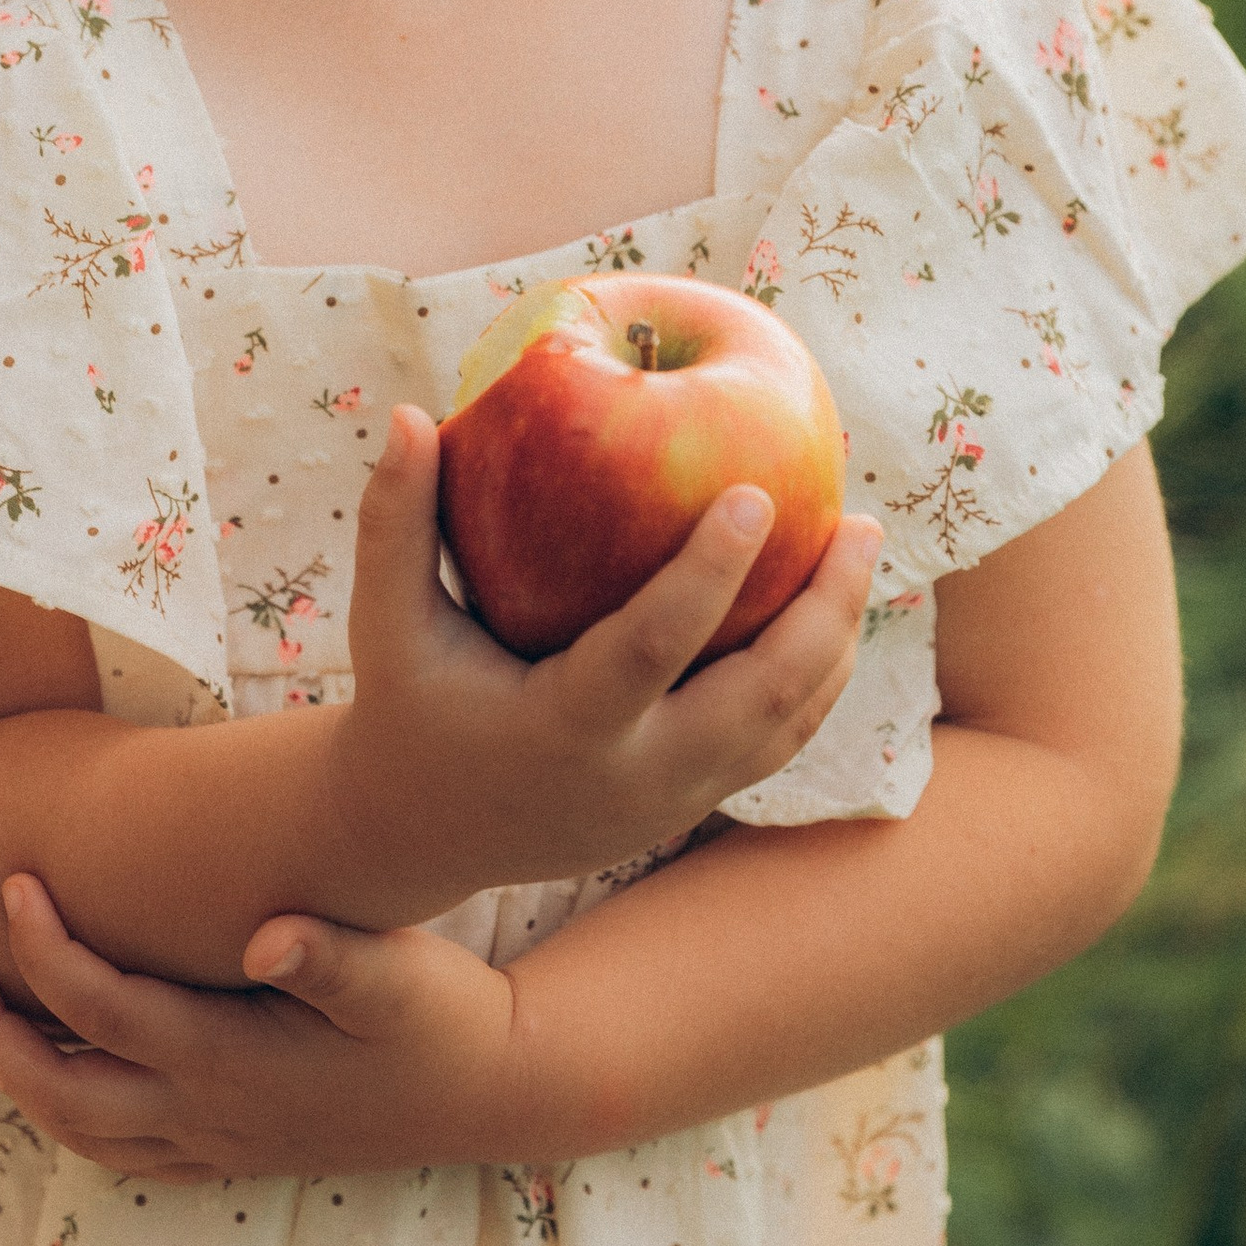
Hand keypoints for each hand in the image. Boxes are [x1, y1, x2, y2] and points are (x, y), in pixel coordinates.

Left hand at [0, 873, 519, 1182]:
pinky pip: (123, 1149)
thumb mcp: (399, 974)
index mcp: (234, 1062)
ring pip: (82, 1130)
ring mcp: (220, 1143)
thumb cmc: (443, 1016)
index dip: (45, 949)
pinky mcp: (236, 1152)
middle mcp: (211, 1115)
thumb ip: (332, 956)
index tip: (10, 881)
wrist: (493, 1091)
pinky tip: (49, 1070)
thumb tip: (265, 933)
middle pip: (62, 1089)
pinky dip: (67, 1113)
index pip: (105, 1010)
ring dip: (14, 1074)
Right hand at [329, 406, 881, 910]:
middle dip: (824, 611)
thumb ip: (395, 521)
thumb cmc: (408, 703)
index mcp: (559, 731)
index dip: (708, 576)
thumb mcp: (386, 622)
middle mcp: (632, 778)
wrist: (426, 833)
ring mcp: (673, 802)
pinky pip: (779, 740)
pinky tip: (829, 603)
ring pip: (789, 725)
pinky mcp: (693, 807)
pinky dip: (815, 673)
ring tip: (859, 545)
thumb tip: (409, 412)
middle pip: (762, 699)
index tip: (757, 494)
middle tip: (858, 521)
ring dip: (837, 638)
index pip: (650, 651)